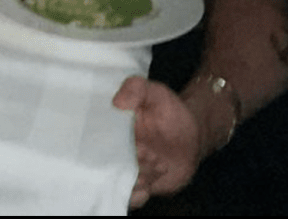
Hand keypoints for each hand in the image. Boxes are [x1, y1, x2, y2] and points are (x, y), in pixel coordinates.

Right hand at [113, 75, 201, 207]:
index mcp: (112, 129)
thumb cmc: (168, 111)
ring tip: (154, 164)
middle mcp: (116, 151)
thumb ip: (136, 88)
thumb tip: (117, 102)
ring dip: (134, 178)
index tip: (118, 141)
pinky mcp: (142, 185)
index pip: (95, 139)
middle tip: (142, 153)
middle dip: (120, 163)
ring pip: (120, 182)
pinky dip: (136, 196)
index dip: (102, 143)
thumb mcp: (154, 91)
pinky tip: (147, 186)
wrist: (192, 133)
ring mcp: (129, 169)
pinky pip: (133, 197)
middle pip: (105, 164)